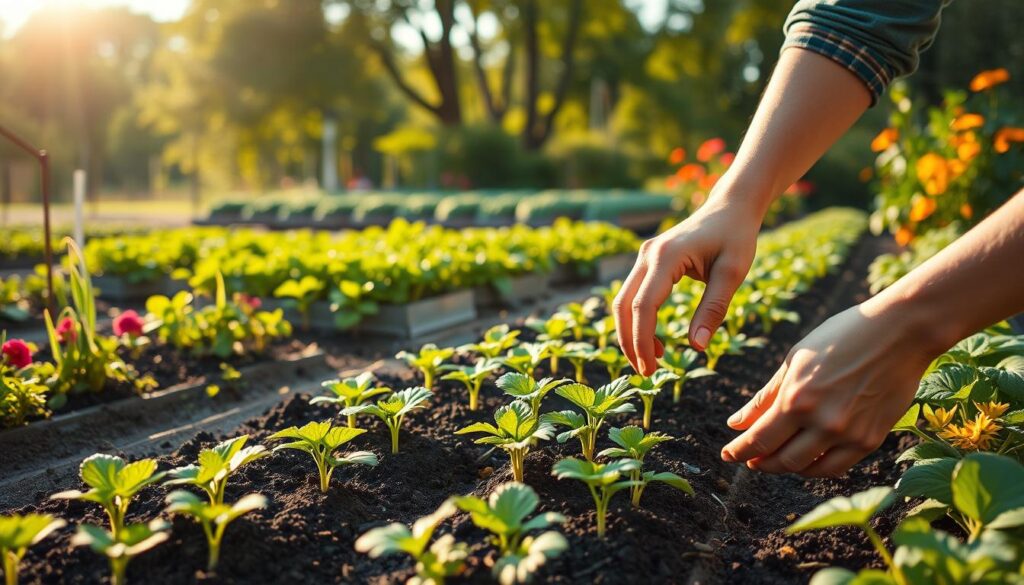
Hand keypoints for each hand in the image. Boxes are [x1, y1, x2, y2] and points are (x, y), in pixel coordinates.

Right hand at [613, 195, 759, 375]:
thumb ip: (713, 309)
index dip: (642, 341)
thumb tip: (697, 347)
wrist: (731, 207)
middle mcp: (647, 254)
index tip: (650, 368)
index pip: (644, 306)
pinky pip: (633, 294)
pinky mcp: (648, 260)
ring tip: (652, 359)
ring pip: (623, 301)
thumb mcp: (733, 273)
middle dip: (629, 342)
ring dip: (631, 332)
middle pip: (623, 305)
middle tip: (645, 372)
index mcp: (666, 256)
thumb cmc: (736, 237)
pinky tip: (654, 340)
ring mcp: (644, 256)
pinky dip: (637, 320)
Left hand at [721, 301, 937, 476]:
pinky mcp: (871, 440)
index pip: (758, 440)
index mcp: (797, 398)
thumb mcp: (795, 359)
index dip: (739, 451)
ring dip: (785, 467)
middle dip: (759, 462)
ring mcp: (848, 434)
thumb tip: (736, 423)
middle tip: (749, 458)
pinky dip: (816, 467)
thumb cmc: (842, 336)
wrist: (901, 332)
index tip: (727, 454)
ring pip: (807, 468)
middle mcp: (822, 422)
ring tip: (774, 458)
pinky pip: (836, 467)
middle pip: (780, 460)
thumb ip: (765, 397)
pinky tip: (805, 458)